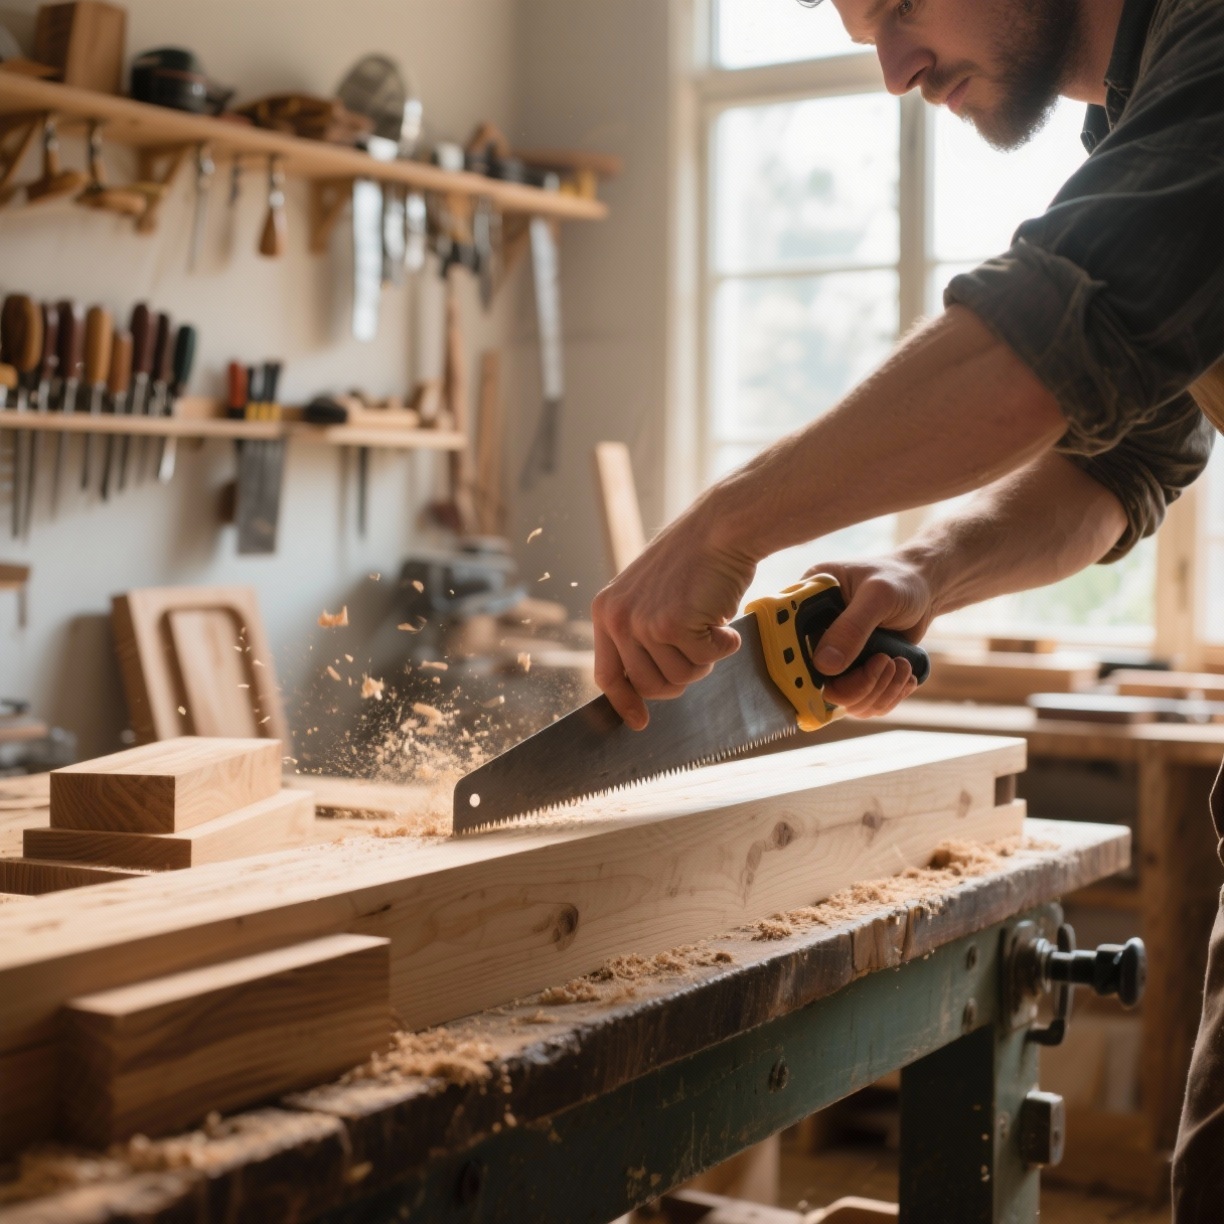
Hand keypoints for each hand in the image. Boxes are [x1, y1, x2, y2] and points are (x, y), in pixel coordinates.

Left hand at [591, 510, 755, 728]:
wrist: (719, 529)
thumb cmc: (694, 561)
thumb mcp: (651, 596)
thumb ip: (643, 635)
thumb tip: (649, 687)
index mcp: (607, 612)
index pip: (607, 674)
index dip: (624, 702)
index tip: (639, 722)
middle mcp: (618, 619)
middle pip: (650, 686)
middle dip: (682, 677)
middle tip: (700, 650)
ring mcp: (644, 622)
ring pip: (680, 678)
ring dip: (704, 660)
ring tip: (710, 626)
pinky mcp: (672, 624)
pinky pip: (705, 660)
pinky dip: (724, 645)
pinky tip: (724, 619)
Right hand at [803, 556, 935, 718]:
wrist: (924, 588)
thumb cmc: (900, 579)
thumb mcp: (878, 595)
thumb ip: (852, 628)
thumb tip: (824, 665)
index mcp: (807, 603)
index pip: (787, 642)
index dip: (801, 667)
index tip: (835, 676)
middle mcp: (815, 633)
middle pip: (816, 682)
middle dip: (857, 685)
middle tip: (885, 663)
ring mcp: (835, 655)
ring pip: (844, 699)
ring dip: (878, 691)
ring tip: (900, 664)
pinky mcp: (855, 670)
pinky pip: (863, 702)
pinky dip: (888, 695)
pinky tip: (904, 675)